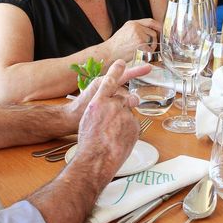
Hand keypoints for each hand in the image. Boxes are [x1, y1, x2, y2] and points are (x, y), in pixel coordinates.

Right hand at [74, 61, 143, 178]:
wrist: (96, 160)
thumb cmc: (88, 141)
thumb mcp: (89, 118)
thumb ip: (99, 106)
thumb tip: (108, 104)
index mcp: (98, 101)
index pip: (109, 80)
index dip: (117, 70)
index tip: (122, 62)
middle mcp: (112, 104)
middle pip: (125, 98)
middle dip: (125, 105)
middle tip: (114, 121)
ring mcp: (124, 115)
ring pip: (128, 114)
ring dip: (124, 121)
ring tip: (112, 135)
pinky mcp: (134, 125)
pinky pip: (133, 125)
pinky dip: (128, 131)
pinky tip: (119, 140)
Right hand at [102, 19, 161, 60]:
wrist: (108, 53)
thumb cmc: (116, 46)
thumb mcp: (125, 31)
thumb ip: (136, 29)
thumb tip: (149, 32)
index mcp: (132, 23)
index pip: (150, 21)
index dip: (158, 26)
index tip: (161, 30)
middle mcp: (136, 27)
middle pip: (152, 33)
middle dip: (154, 41)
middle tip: (150, 47)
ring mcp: (138, 35)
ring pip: (152, 41)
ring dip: (150, 48)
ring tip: (142, 52)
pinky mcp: (140, 44)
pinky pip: (150, 49)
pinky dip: (148, 54)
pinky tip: (141, 55)